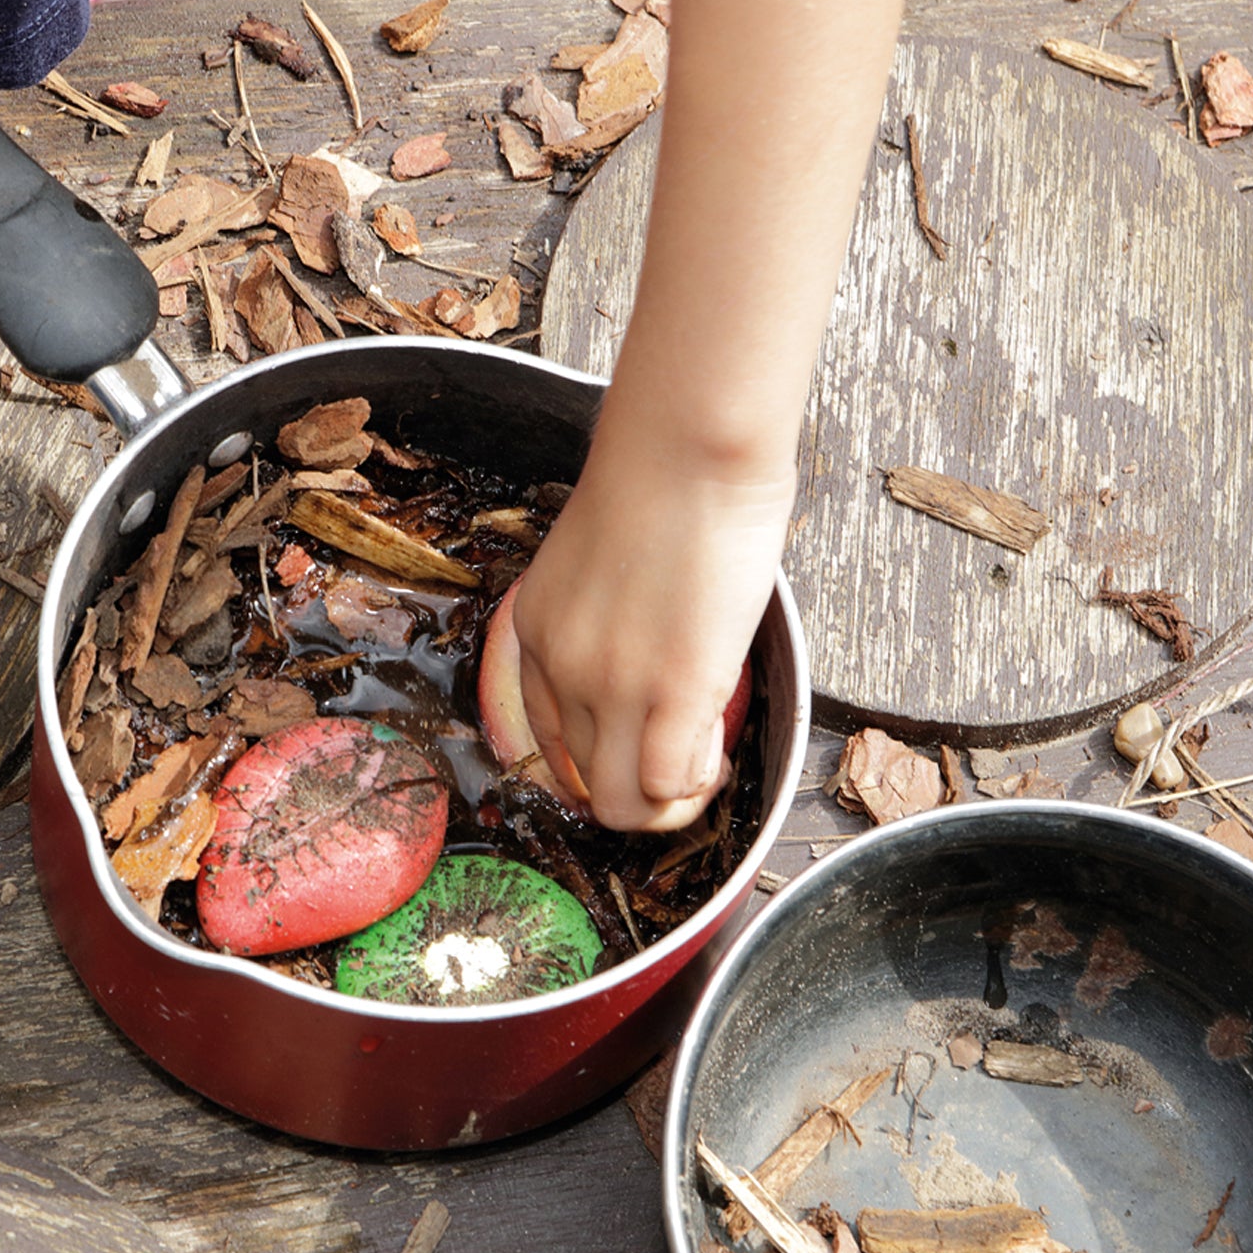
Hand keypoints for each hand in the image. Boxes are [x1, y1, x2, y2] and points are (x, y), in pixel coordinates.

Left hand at [511, 398, 794, 830]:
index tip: (642, 738)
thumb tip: (644, 650)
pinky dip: (696, 783)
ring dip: (668, 797)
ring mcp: (613, 687)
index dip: (603, 755)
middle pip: (585, 781)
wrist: (686, 447)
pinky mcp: (674, 690)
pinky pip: (669, 786)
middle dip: (638, 782)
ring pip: (622, 805)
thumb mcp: (596, 561)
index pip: (548, 740)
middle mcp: (562, 670)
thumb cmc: (660, 480)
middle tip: (683, 750)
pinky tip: (716, 748)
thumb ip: (603, 617)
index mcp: (536, 635)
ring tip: (702, 756)